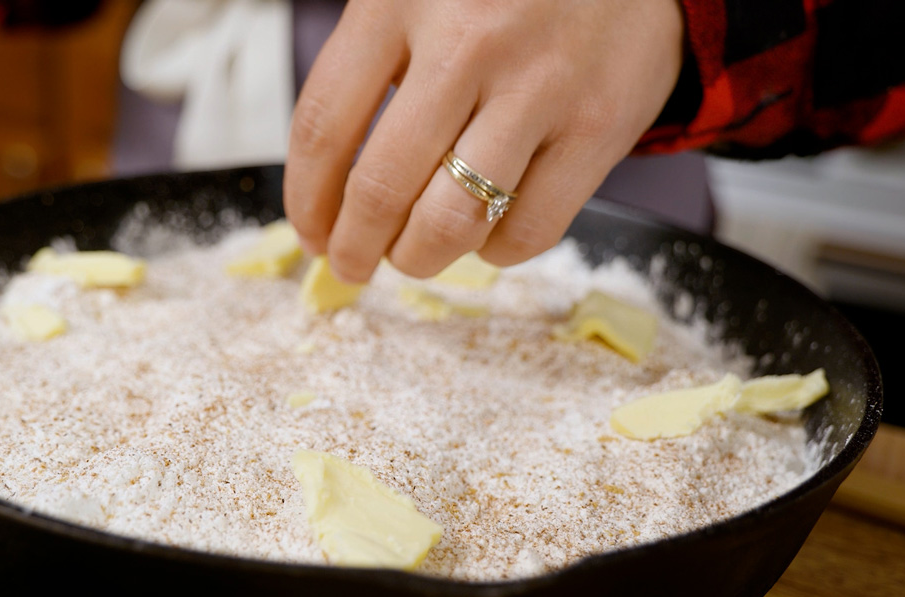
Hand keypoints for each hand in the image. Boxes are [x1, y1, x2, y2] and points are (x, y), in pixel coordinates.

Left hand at [284, 0, 684, 281]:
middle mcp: (467, 43)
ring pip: (452, 222)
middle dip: (355, 247)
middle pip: (382, 188)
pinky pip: (528, 230)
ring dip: (418, 258)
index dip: (307, 199)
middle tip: (351, 263)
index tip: (311, 231)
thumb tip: (327, 187)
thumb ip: (371, 66)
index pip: (323, 127)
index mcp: (399, 0)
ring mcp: (537, 87)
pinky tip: (484, 232)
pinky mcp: (598, 127)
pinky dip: (494, 251)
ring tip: (413, 253)